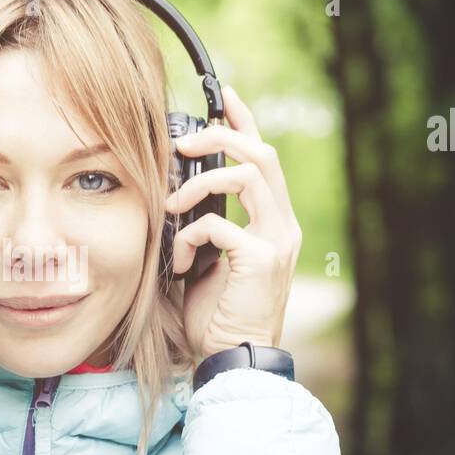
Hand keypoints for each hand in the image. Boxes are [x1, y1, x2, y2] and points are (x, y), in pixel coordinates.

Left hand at [164, 84, 301, 357]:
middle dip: (220, 136)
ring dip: (199, 185)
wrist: (233, 358)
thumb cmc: (216, 314)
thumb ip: (205, 224)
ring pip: (247, 176)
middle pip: (260, 154)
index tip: (224, 95)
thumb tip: (176, 193)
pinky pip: (220, 224)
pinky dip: (192, 234)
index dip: (245, 121)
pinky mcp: (262, 259)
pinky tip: (183, 261)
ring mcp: (277, 241)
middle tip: (182, 142)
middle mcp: (282, 225)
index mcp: (272, 221)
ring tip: (172, 206)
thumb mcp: (209, 259)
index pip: (264, 157)